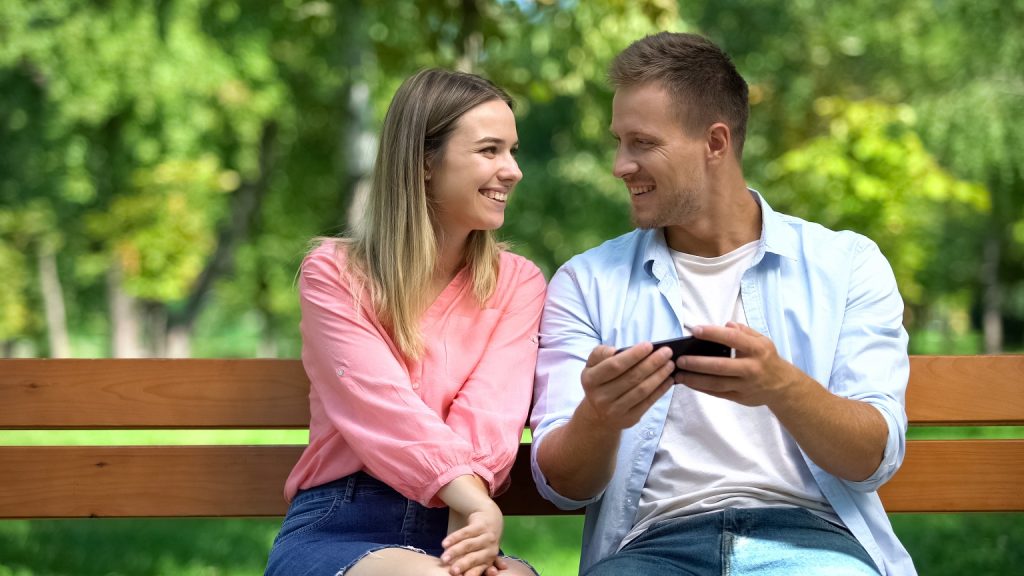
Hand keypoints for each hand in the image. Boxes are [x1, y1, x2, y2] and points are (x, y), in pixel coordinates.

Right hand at [441, 500, 502, 575]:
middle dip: (462, 565)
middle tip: (451, 571)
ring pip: (468, 545)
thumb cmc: (484, 543)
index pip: (479, 569)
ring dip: (455, 552)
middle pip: (474, 558)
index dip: (471, 573)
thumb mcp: (483, 556)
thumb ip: (475, 567)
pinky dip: (454, 538)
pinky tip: (444, 544)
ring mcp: (486, 537)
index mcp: (490, 560)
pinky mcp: (480, 526)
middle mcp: (491, 549)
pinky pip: (465, 532)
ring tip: (443, 559)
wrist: (491, 519)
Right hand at [577, 343, 675, 429]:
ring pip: (642, 390)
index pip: (615, 365)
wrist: (597, 415)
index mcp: (591, 379)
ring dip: (659, 376)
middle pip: (632, 377)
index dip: (633, 355)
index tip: (649, 345)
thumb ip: (601, 353)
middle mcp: (601, 396)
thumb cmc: (599, 382)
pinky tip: (668, 379)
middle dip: (652, 363)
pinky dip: (660, 390)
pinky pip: (648, 402)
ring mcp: (615, 410)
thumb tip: (617, 351)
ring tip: (670, 364)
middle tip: (667, 352)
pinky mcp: (629, 419)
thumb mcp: (592, 366)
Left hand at [674, 322, 798, 407]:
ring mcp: (746, 385)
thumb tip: (725, 325)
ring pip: (716, 383)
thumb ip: (744, 331)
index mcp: (757, 350)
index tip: (695, 330)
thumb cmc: (767, 358)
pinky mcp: (740, 398)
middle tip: (679, 359)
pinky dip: (701, 389)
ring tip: (678, 374)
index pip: (732, 339)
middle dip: (697, 363)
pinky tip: (689, 383)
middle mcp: (751, 368)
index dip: (713, 334)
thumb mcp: (762, 340)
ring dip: (695, 379)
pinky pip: (718, 394)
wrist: (783, 386)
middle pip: (721, 366)